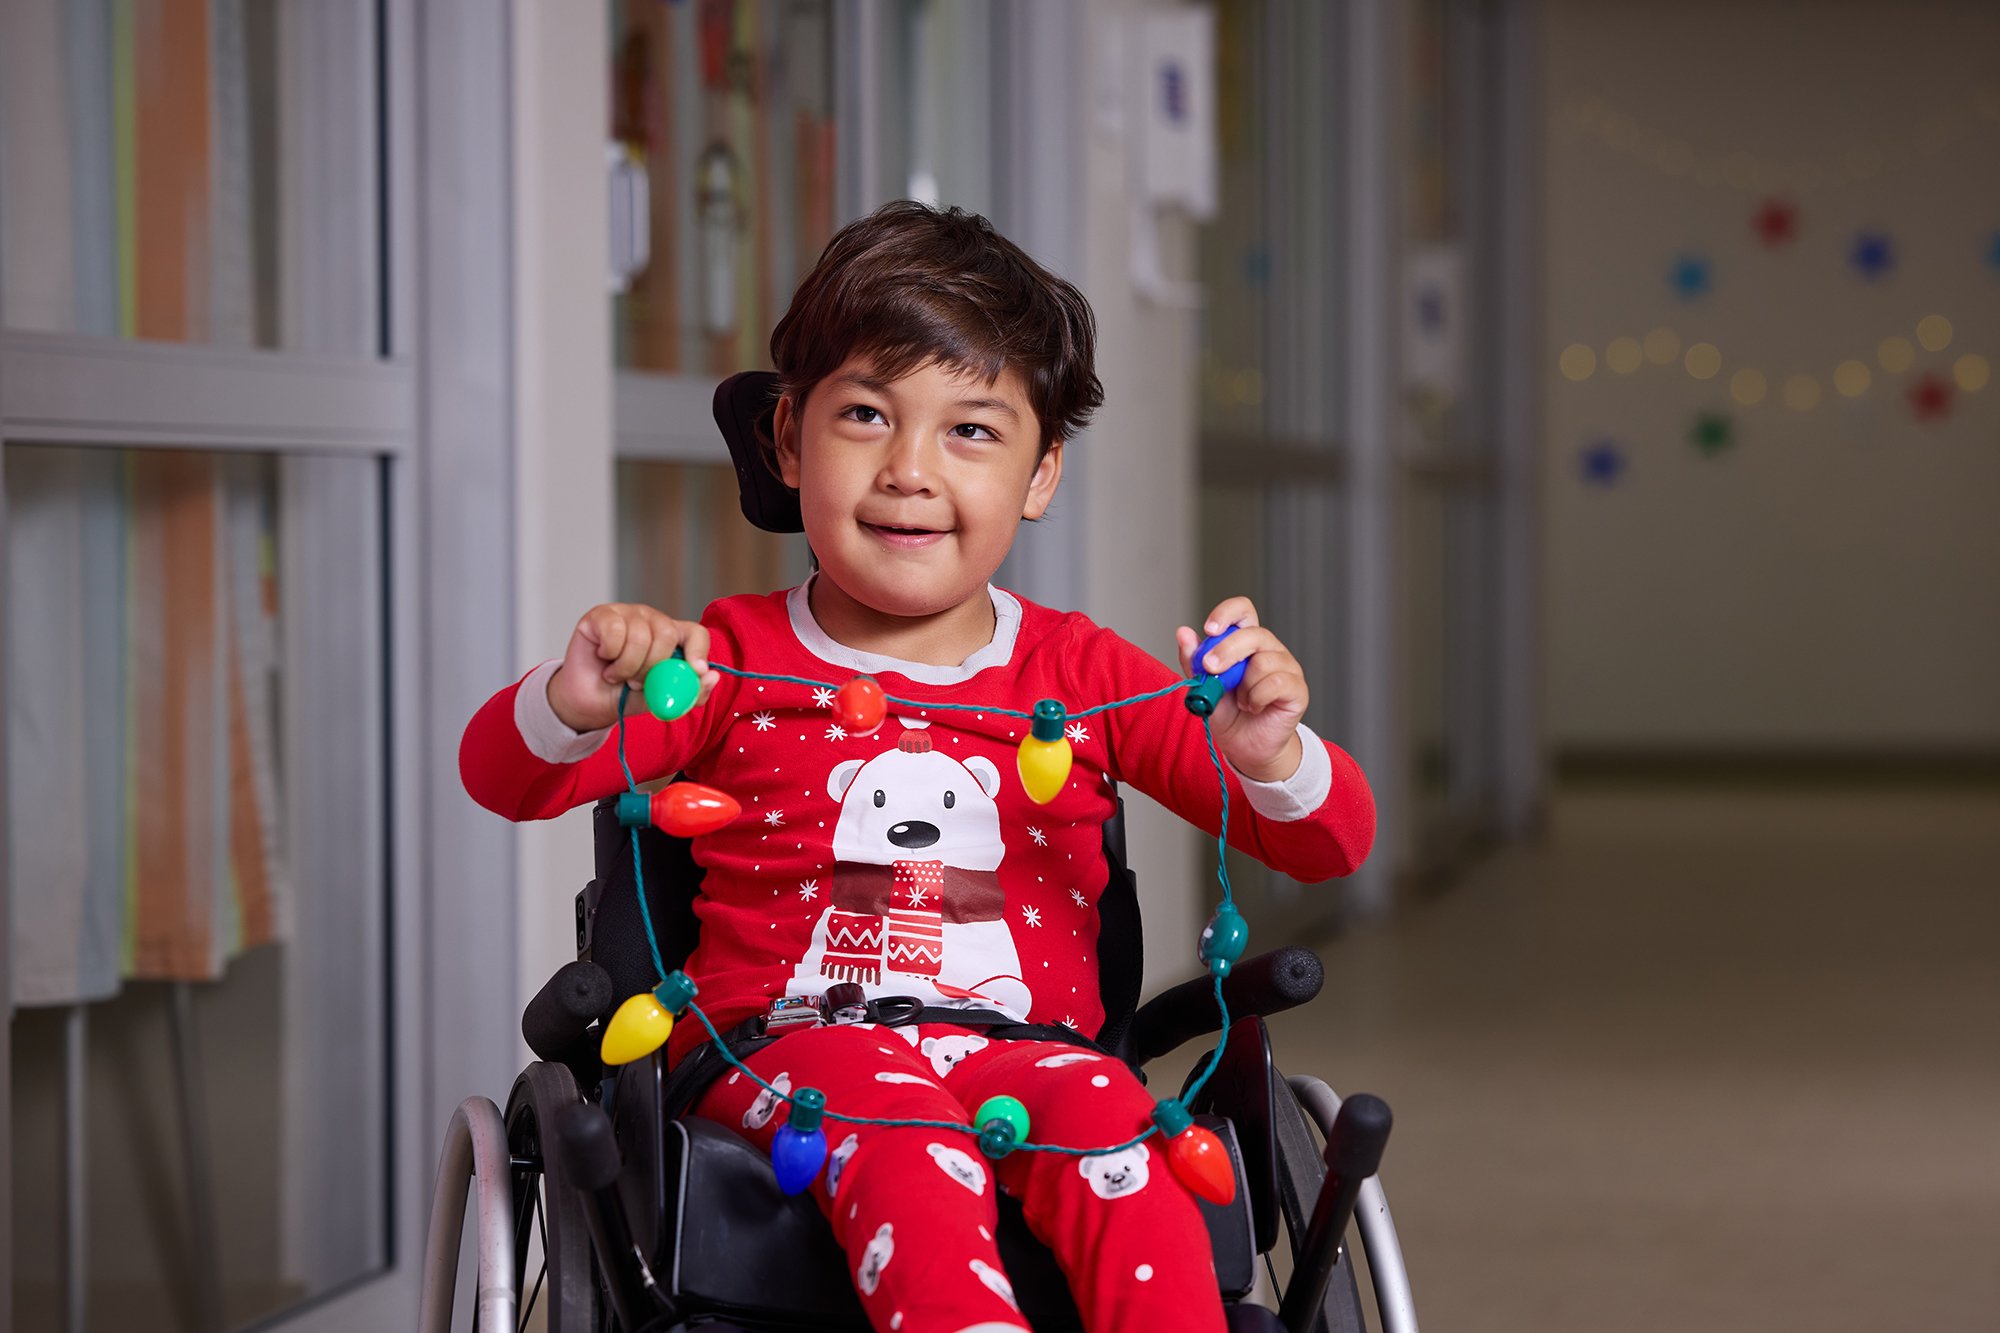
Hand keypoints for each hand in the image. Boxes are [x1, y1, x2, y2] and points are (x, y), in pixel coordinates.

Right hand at [547, 603, 718, 732]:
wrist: (588, 702)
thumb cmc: (625, 695)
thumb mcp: (661, 699)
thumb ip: (688, 691)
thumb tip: (711, 677)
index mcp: (673, 638)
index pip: (696, 633)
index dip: (699, 651)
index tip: (695, 671)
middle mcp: (653, 621)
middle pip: (667, 634)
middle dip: (653, 668)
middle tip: (637, 682)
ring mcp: (628, 614)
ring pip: (640, 636)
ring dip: (627, 667)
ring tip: (618, 674)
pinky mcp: (602, 614)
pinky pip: (614, 631)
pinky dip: (609, 653)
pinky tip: (604, 658)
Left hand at [1175, 597, 1306, 783]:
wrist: (1245, 747)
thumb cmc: (1229, 714)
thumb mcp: (1203, 687)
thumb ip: (1194, 661)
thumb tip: (1183, 632)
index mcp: (1246, 642)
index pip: (1243, 610)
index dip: (1226, 614)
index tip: (1210, 630)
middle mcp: (1269, 649)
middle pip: (1253, 633)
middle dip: (1227, 650)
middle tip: (1211, 669)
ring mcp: (1286, 667)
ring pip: (1263, 661)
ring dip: (1243, 686)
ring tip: (1241, 701)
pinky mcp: (1297, 688)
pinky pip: (1276, 683)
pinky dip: (1257, 698)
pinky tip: (1254, 706)